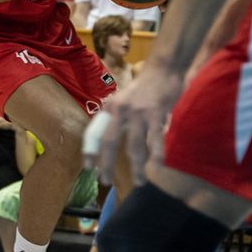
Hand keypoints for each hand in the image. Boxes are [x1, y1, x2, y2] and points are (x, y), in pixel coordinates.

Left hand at [85, 61, 184, 181]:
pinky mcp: (157, 114)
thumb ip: (115, 115)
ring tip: (139, 182)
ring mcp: (139, 113)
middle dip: (107, 164)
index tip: (88, 167)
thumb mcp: (122, 98)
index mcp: (110, 108)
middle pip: (110, 143)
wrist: (163, 69)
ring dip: (137, 167)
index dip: (89, 150)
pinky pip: (156, 140)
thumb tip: (106, 136)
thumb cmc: (144, 86)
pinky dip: (157, 155)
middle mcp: (121, 111)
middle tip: (106, 181)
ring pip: (135, 146)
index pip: (95, 132)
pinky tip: (158, 167)